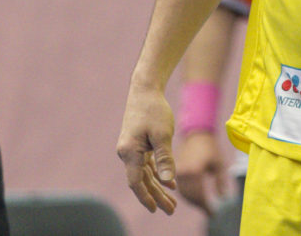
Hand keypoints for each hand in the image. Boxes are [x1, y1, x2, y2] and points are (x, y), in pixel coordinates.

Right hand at [116, 84, 177, 213]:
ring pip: (145, 174)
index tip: (156, 209)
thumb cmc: (154, 109)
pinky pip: (147, 165)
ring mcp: (131, 149)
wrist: (145, 89)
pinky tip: (170, 183)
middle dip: (157, 196)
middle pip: (142, 181)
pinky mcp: (137, 144)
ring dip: (158, 187)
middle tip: (171, 210)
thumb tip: (168, 180)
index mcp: (130, 151)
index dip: (146, 197)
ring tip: (172, 202)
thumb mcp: (163, 134)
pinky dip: (158, 173)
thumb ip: (165, 158)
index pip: (137, 182)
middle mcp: (127, 153)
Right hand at [175, 130, 228, 214]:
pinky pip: (180, 187)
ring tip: (203, 205)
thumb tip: (224, 197)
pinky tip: (196, 196)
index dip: (206, 206)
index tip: (214, 213)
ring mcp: (178, 171)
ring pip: (183, 193)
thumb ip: (221, 180)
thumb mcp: (218, 163)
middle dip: (199, 205)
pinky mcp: (176, 169)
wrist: (196, 131)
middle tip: (209, 211)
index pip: (199, 195)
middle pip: (189, 196)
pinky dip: (187, 194)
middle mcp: (183, 173)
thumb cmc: (210, 146)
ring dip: (192, 201)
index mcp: (194, 171)